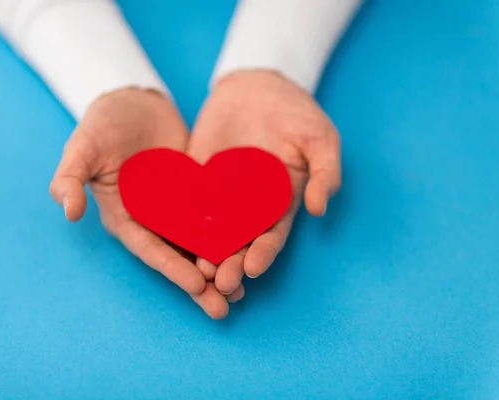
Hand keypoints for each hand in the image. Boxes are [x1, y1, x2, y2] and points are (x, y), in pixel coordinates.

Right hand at [49, 88, 227, 318]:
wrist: (134, 102)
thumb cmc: (102, 124)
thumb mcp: (82, 147)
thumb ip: (71, 178)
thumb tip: (69, 212)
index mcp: (125, 217)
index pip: (150, 249)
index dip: (172, 268)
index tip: (197, 286)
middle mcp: (153, 219)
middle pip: (178, 256)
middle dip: (200, 283)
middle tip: (224, 308)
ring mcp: (177, 208)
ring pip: (200, 243)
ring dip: (219, 267)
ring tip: (242, 292)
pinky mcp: (197, 194)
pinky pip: (216, 217)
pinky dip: (231, 235)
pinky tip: (252, 249)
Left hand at [188, 70, 341, 300]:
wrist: (257, 85)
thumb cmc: (297, 112)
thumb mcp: (320, 138)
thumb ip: (325, 172)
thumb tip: (319, 209)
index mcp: (281, 201)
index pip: (272, 235)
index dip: (264, 253)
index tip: (253, 269)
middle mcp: (250, 204)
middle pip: (239, 241)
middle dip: (231, 263)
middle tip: (219, 282)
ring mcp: (222, 192)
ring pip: (212, 229)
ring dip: (205, 251)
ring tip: (197, 270)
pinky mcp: (198, 176)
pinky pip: (189, 200)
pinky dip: (183, 218)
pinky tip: (174, 232)